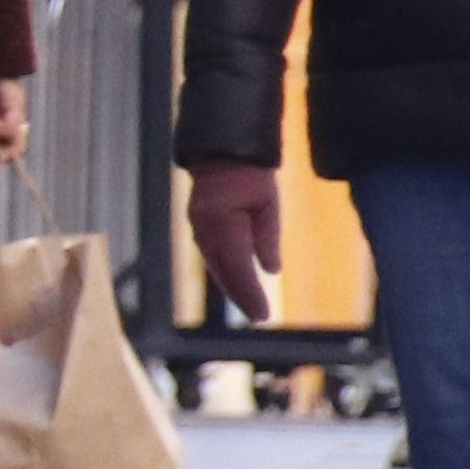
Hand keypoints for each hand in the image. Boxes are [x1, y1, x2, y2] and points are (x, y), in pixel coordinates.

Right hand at [189, 162, 280, 315]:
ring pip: (216, 267)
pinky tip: (236, 282)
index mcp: (224, 223)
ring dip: (232, 287)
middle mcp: (206, 230)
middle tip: (260, 316)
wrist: (223, 152)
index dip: (250, 293)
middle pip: (224, 272)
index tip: (263, 314)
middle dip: (241, 296)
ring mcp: (198, 229)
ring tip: (250, 305)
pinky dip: (225, 272)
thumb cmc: (251, 175)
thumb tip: (271, 270)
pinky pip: (212, 256)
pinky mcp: (198, 228)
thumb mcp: (268, 203)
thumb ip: (267, 237)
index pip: (238, 267)